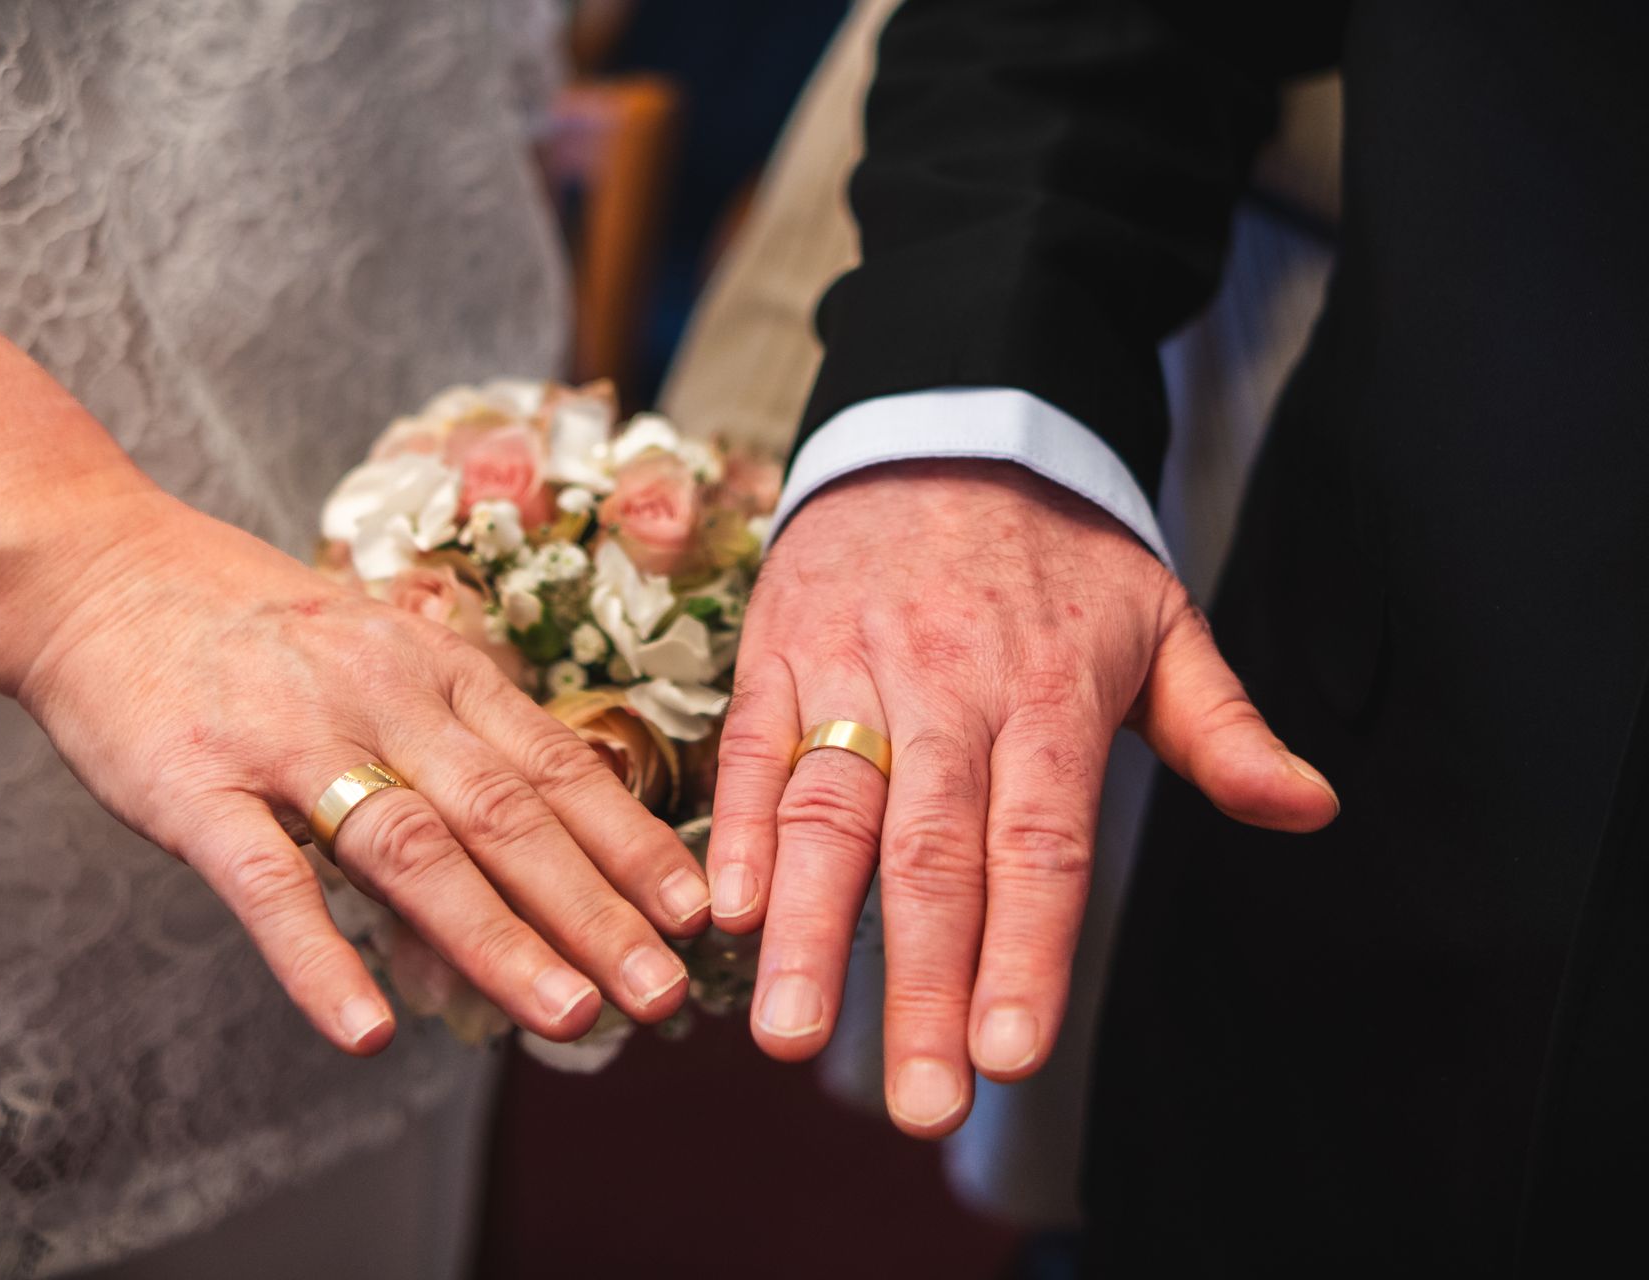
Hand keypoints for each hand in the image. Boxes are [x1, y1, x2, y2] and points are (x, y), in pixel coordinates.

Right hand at [16, 495, 709, 1053]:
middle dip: (593, 909)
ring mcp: (288, 742)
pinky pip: (266, 883)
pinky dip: (320, 959)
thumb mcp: (380, 652)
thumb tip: (547, 838)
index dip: (631, 842)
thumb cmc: (256, 631)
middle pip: (506, 816)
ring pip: (411, 849)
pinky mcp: (194, 786)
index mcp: (436, 670)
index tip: (696, 913)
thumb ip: (455, 735)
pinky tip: (367, 1031)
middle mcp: (380, 699)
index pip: (555, 766)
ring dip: (496, 940)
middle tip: (660, 993)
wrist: (100, 568)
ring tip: (567, 1016)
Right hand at [708, 461, 1337, 1134]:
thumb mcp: (1163, 620)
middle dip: (921, 984)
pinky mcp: (779, 649)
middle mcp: (947, 687)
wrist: (945, 422)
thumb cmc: (1059, 550)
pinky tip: (724, 912)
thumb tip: (1310, 811)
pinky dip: (733, 827)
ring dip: (806, 929)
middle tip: (920, 1102)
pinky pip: (750, 743)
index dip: (1025, 951)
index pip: (1040, 844)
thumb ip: (1223, 727)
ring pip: (827, 808)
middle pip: (933, 853)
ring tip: (790, 1039)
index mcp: (1049, 692)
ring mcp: (852, 667)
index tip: (1011, 1054)